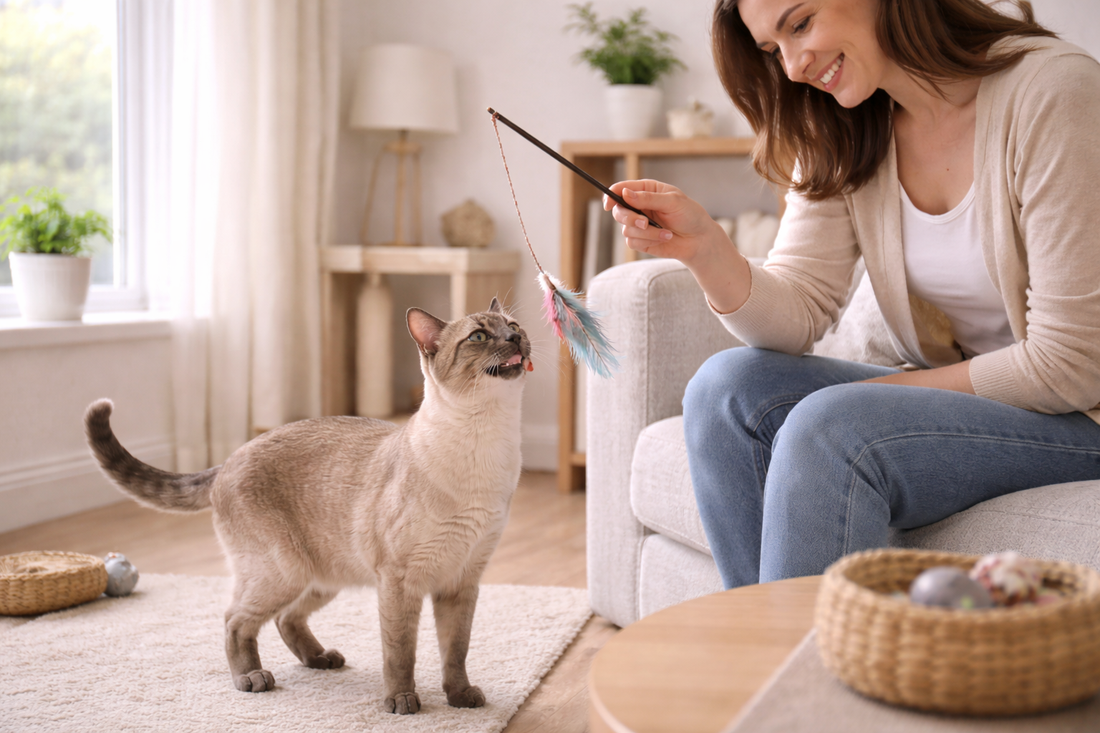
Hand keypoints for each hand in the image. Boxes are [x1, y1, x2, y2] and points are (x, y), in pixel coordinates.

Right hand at [603, 179, 723, 263]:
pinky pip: (633, 242)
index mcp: (645, 190)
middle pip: (619, 211)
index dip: (611, 195)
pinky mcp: (641, 240)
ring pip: (626, 229)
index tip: (609, 203)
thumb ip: (648, 198)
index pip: (621, 189)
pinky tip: (664, 239)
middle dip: (630, 218)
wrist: (699, 240)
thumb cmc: (689, 215)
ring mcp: (638, 224)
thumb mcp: (672, 201)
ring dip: (646, 233)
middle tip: (644, 223)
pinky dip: (649, 241)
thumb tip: (625, 194)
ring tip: (666, 233)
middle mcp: (639, 206)